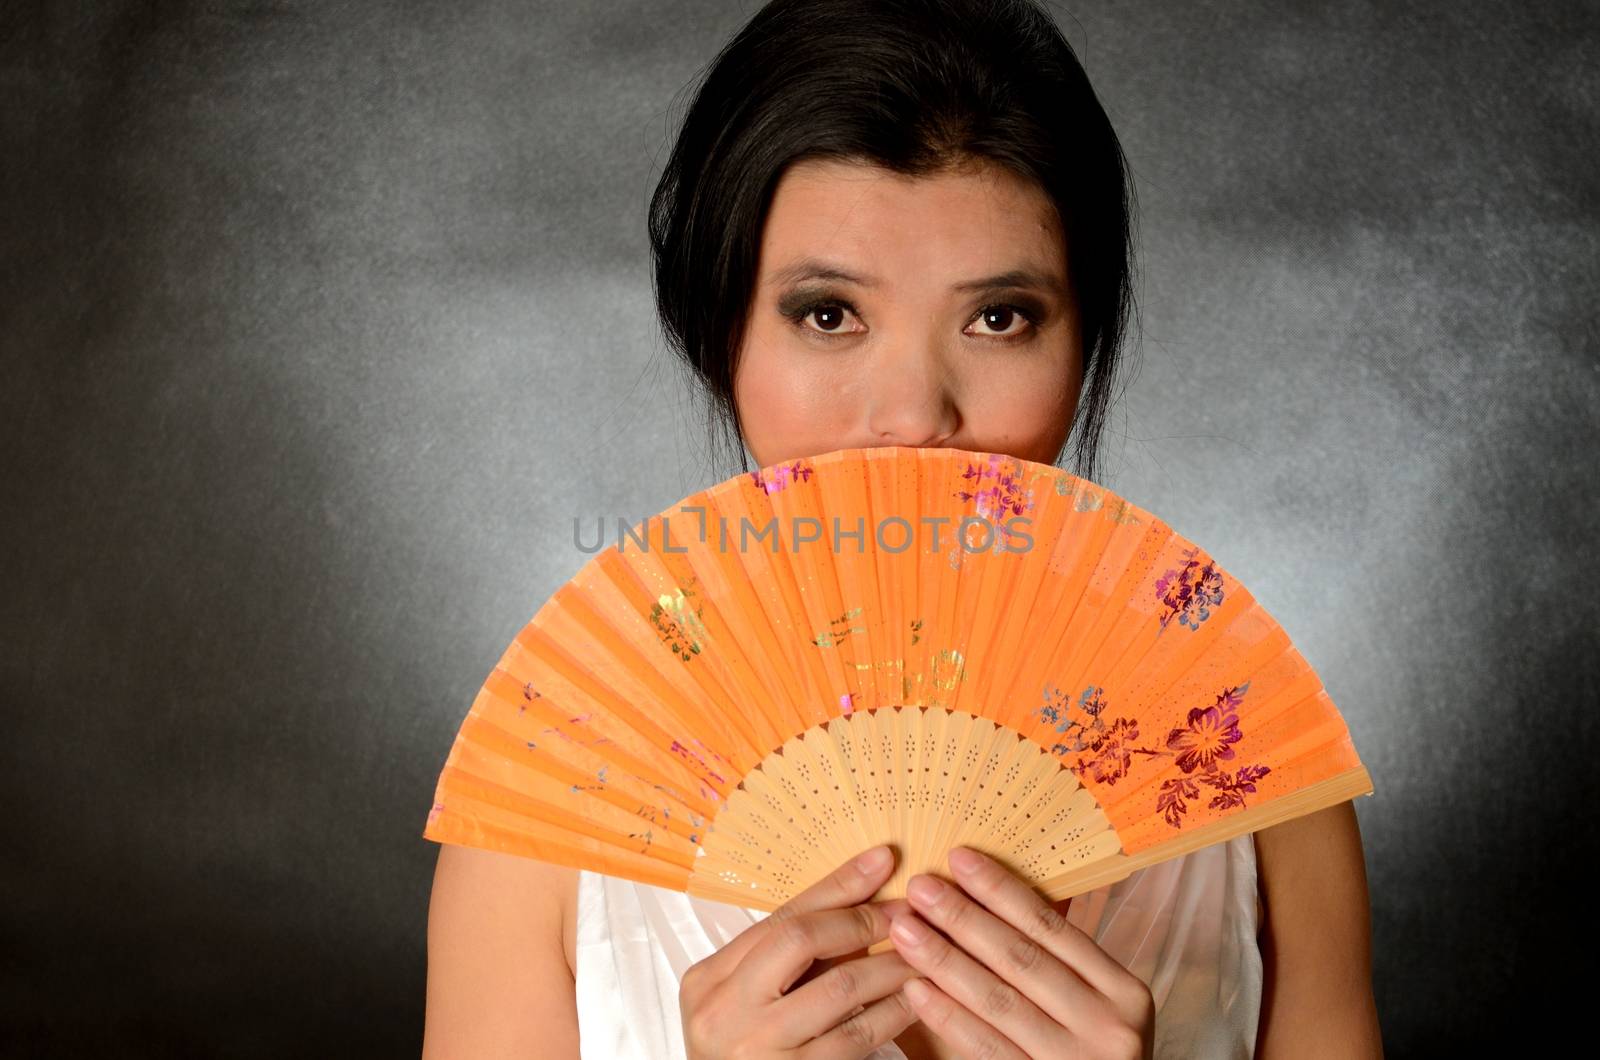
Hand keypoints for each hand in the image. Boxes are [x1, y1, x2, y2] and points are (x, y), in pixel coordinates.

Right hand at [680, 844, 921, 1058]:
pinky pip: (855, 1036)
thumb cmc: (748, 1054)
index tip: (880, 862)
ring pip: (839, 987)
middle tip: (906, 911)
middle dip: (862, 919)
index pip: (781, 918)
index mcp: (709, 979)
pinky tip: (912, 1000)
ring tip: (922, 954)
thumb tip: (861, 898)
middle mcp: (725, 1010)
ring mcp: (756, 1048)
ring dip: (890, 965)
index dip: (836, 887)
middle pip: (801, 939)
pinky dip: (891, 1013)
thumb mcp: (751, 1001)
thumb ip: (792, 960)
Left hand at [887, 847, 1155, 1059]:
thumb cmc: (1089, 1053)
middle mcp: (1107, 1025)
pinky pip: (986, 1047)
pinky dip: (948, 1016)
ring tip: (905, 929)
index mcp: (1123, 991)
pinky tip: (916, 989)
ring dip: (945, 960)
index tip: (958, 858)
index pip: (1052, 929)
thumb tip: (992, 895)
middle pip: (1021, 959)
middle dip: (964, 918)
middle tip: (919, 886)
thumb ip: (1056, 961)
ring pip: (999, 1000)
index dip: (1002, 890)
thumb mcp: (1095, 1006)